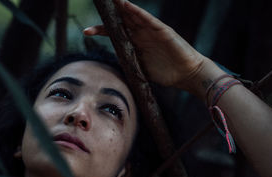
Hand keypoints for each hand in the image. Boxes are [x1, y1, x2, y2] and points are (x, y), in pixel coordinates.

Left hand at [84, 0, 211, 94]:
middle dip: (108, 15)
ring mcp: (151, 31)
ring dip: (121, 7)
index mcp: (134, 43)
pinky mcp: (162, 30)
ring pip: (133, 16)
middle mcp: (141, 34)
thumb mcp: (140, 69)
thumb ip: (128, 64)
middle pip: (121, 21)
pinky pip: (147, 20)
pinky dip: (137, 12)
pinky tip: (126, 5)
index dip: (101, 31)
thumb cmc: (165, 73)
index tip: (85, 32)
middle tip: (97, 5)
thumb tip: (113, 66)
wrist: (186, 74)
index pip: (115, 34)